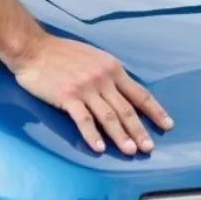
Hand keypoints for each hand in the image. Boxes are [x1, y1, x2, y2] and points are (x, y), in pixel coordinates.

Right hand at [12, 33, 173, 154]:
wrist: (33, 48)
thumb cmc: (61, 53)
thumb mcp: (94, 57)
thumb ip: (108, 74)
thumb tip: (122, 92)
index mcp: (112, 68)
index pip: (139, 93)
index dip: (155, 111)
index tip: (167, 124)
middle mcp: (102, 78)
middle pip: (126, 109)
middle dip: (140, 130)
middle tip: (149, 148)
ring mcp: (85, 88)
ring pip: (109, 117)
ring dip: (121, 136)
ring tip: (131, 151)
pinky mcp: (67, 97)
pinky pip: (83, 120)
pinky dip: (92, 135)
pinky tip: (99, 148)